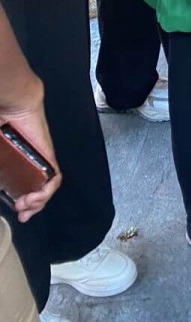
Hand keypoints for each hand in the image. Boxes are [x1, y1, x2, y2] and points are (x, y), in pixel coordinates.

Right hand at [1, 87, 61, 221]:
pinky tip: (37, 196)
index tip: (16, 210)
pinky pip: (55, 178)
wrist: (17, 106)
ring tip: (26, 205)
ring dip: (38, 202)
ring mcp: (42, 161)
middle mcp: (32, 164)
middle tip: (22, 215)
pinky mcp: (49, 157)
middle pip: (38, 191)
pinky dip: (48, 191)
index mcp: (19, 163)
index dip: (23, 202)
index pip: (25, 187)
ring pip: (48, 188)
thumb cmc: (3, 123)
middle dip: (32, 208)